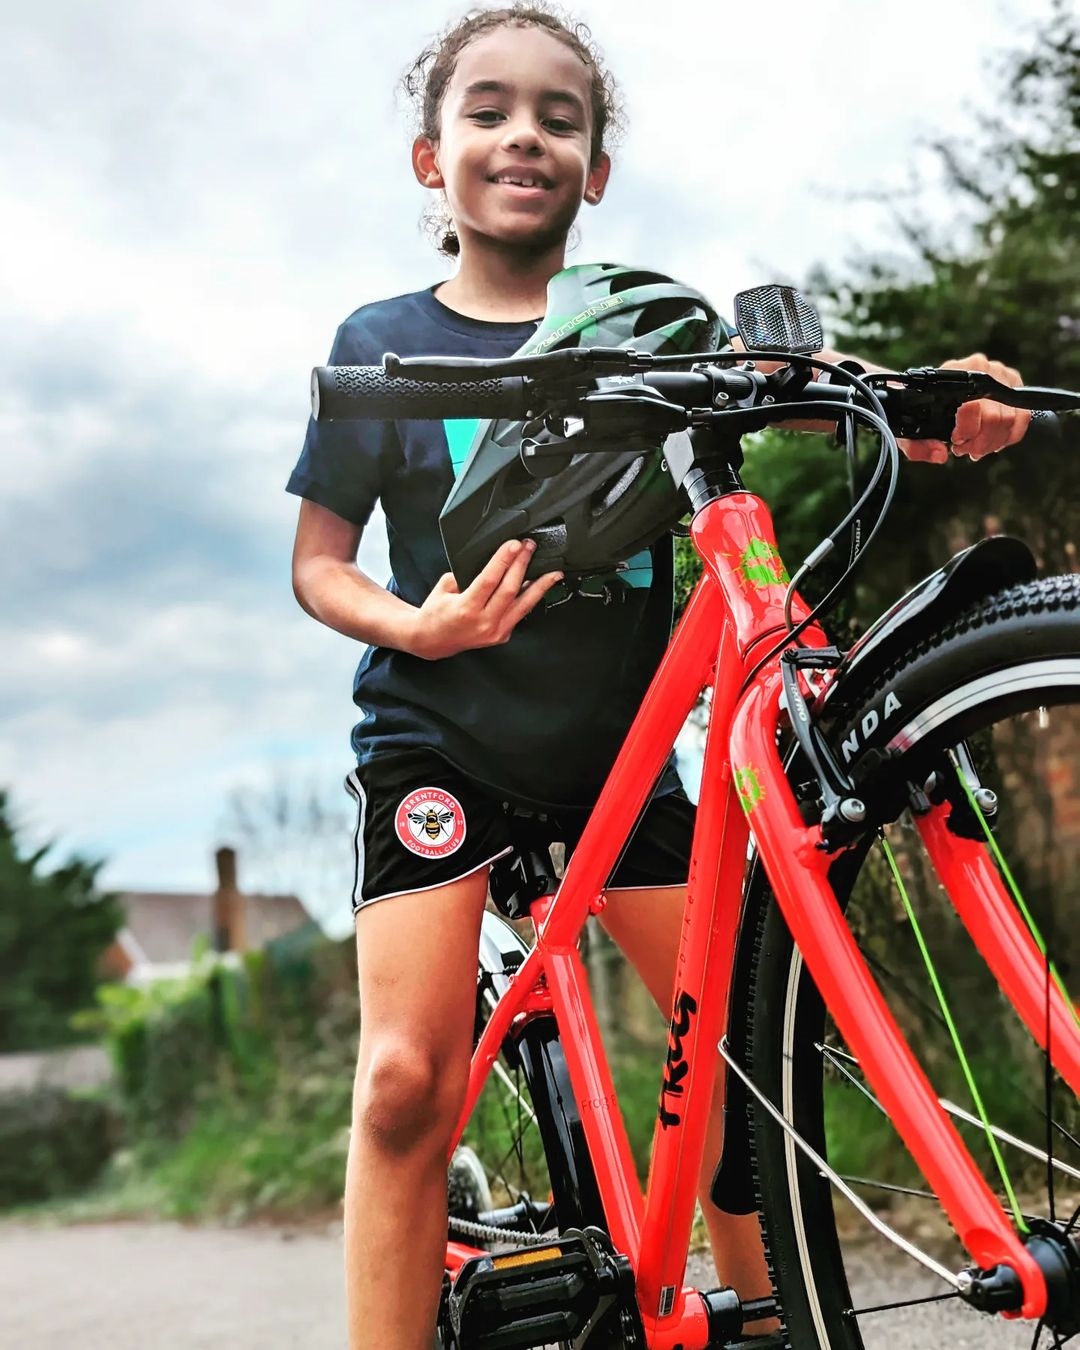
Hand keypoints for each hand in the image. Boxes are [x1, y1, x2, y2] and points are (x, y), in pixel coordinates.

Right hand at [408, 539, 563, 659]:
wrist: (432, 641)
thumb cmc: (436, 613)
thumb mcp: (445, 587)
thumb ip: (467, 574)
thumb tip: (492, 561)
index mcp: (466, 608)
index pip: (490, 579)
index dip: (504, 560)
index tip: (514, 544)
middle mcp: (483, 622)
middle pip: (510, 590)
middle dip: (522, 564)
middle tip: (529, 547)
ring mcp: (495, 632)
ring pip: (524, 605)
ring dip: (540, 586)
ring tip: (553, 573)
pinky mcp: (502, 636)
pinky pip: (520, 614)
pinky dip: (530, 599)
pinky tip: (538, 587)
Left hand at [900, 353, 1029, 463]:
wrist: (932, 391)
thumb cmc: (921, 411)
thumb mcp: (910, 429)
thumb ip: (917, 446)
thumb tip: (941, 455)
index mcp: (955, 372)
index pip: (973, 406)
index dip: (967, 431)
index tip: (956, 441)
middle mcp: (982, 368)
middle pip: (995, 416)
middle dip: (981, 442)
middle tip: (965, 450)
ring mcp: (1001, 374)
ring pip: (1011, 418)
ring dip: (994, 441)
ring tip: (976, 448)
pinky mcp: (1014, 383)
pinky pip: (1024, 416)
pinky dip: (1009, 436)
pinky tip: (992, 442)